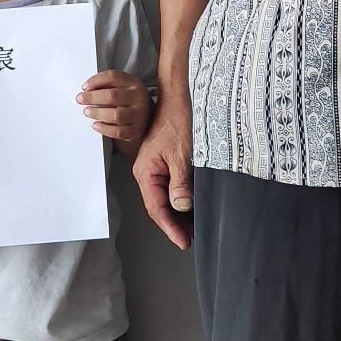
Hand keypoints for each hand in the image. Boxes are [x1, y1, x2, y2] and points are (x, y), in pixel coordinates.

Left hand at [77, 71, 152, 153]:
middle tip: (81, 99)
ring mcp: (139, 115)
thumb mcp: (122, 85)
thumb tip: (87, 88)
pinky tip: (95, 125)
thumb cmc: (129, 98)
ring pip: (116, 115)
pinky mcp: (136, 130)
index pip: (113, 77)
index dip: (95, 81)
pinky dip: (104, 129)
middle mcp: (138, 98)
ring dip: (97, 113)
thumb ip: (106, 83)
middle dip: (92, 98)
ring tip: (87, 112)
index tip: (84, 87)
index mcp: (133, 83)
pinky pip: (118, 132)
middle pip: (112, 96)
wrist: (148, 115)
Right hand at [132, 92, 194, 248]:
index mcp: (146, 172)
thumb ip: (180, 183)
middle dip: (174, 224)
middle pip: (159, 206)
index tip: (184, 242)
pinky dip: (181, 199)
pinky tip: (193, 207)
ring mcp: (156, 168)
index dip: (170, 227)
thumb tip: (181, 207)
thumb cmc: (178, 122)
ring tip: (194, 228)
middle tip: (192, 238)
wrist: (180, 98)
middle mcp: (147, 173)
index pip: (156, 208)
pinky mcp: (166, 163)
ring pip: (166, 198)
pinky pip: (171, 187)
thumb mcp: (181, 155)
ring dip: (179, 214)